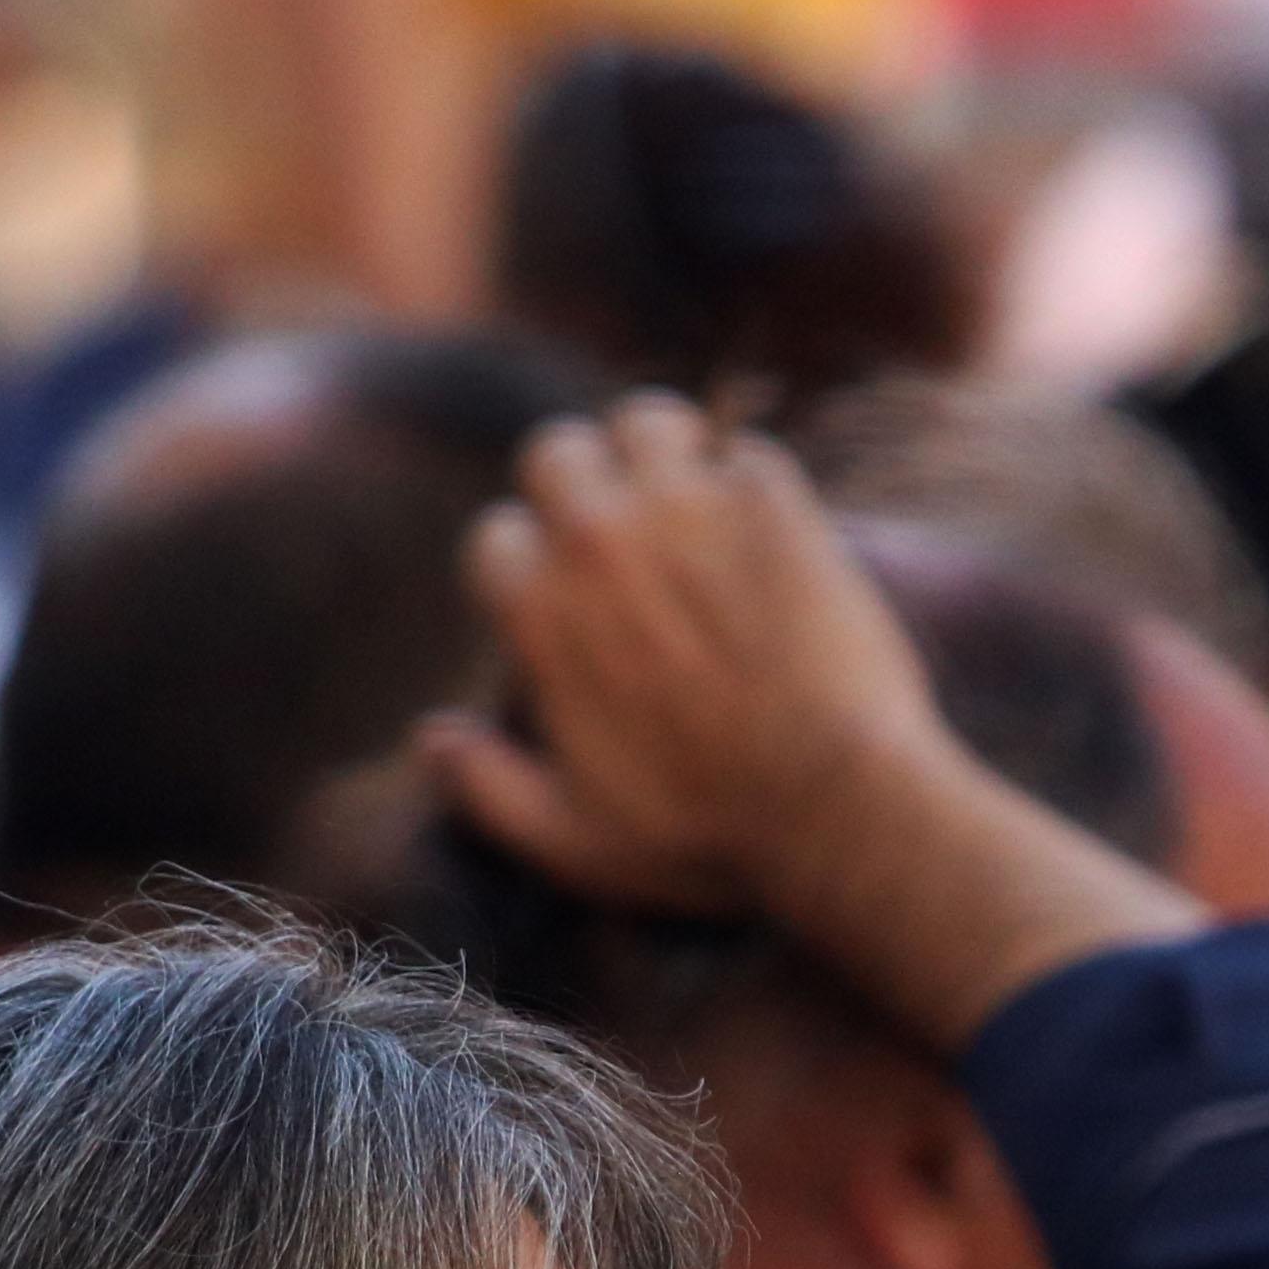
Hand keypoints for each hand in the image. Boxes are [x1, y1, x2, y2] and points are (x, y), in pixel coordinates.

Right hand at [434, 397, 964, 919]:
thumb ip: (487, 791)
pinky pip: (748, 450)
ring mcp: (688, 511)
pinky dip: (756, 481)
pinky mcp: (775, 504)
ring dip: (665, 450)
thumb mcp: (572, 845)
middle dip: (584, 481)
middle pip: (558, 453)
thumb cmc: (705, 840)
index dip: (527, 563)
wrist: (836, 809)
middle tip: (628, 522)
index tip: (566, 591)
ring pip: (648, 422)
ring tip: (695, 493)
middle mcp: (599, 542)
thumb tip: (433, 739)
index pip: (496, 537)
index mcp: (539, 612)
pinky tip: (774, 526)